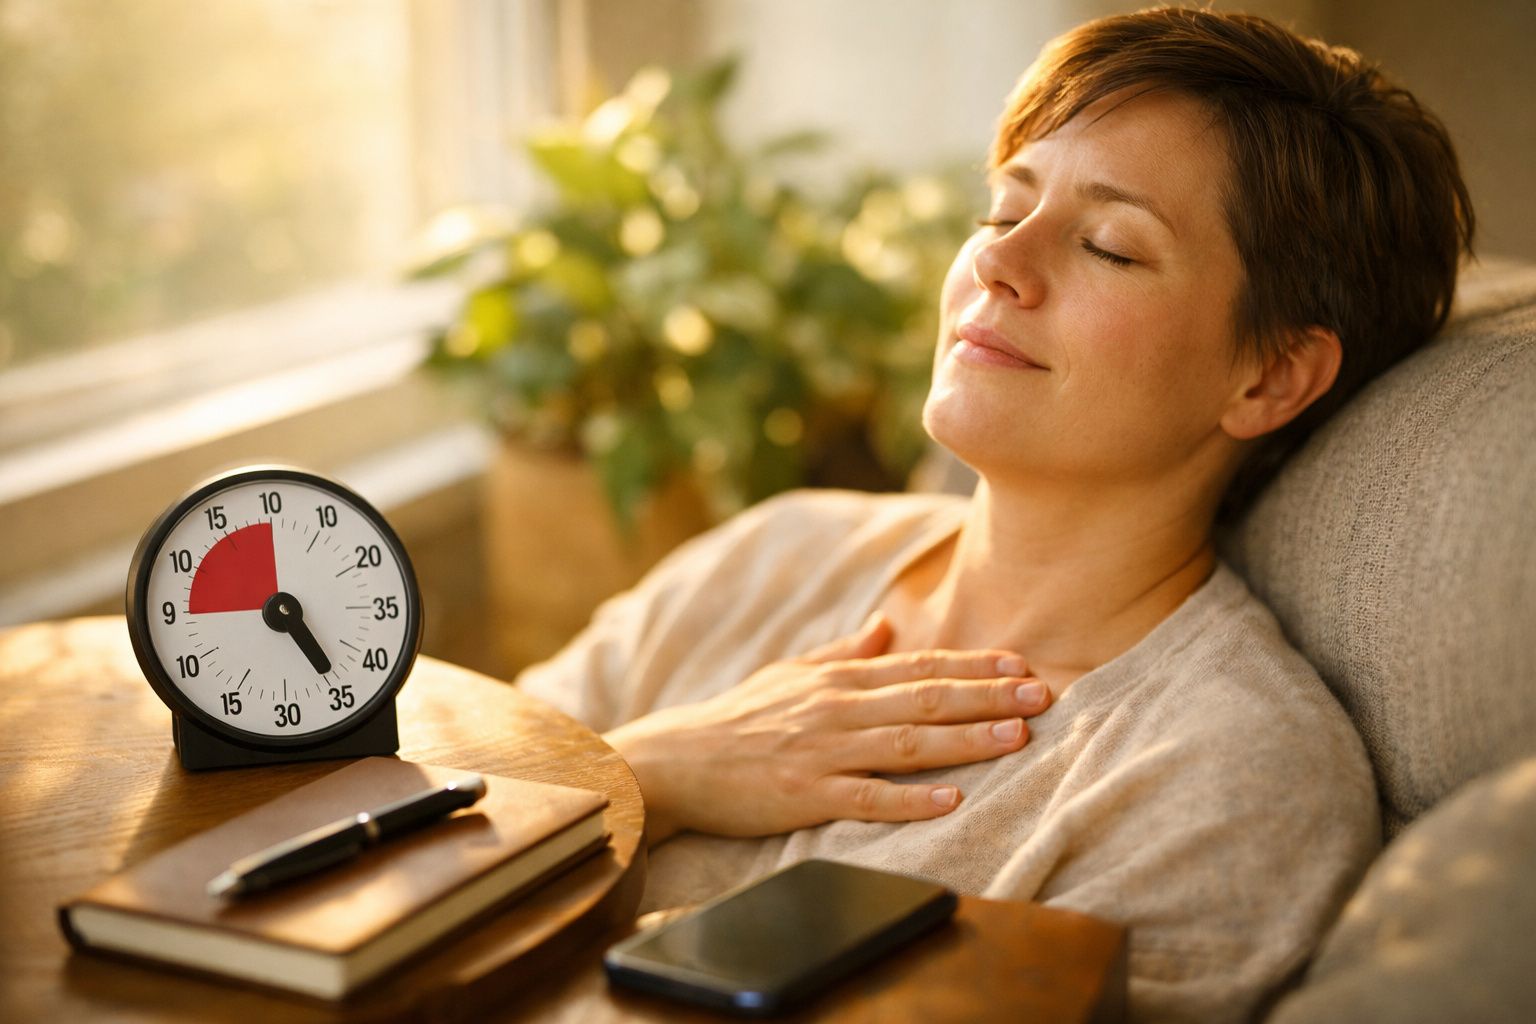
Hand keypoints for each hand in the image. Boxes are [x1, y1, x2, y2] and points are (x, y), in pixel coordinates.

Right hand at [603, 613, 1050, 844]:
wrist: (672, 761)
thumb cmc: (735, 720)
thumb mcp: (789, 674)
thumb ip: (844, 653)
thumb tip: (887, 627)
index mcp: (838, 680)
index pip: (919, 667)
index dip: (974, 665)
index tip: (1021, 664)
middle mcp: (837, 709)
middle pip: (925, 698)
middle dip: (989, 696)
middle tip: (1043, 697)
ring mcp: (822, 752)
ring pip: (907, 742)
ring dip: (965, 740)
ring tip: (1016, 739)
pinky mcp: (804, 795)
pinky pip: (867, 797)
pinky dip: (912, 798)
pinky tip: (953, 798)